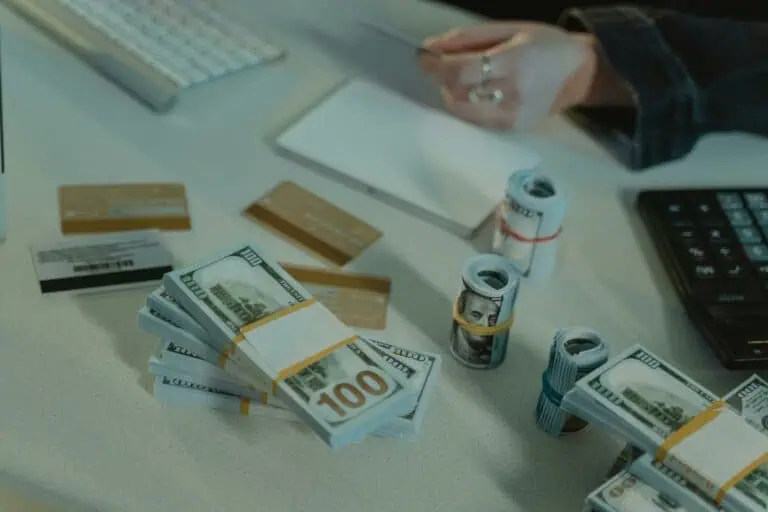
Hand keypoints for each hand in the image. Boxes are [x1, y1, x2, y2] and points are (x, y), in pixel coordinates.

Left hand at [419, 22, 596, 130]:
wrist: (580, 73)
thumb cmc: (545, 44)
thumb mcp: (510, 29)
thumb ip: (469, 38)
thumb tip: (431, 46)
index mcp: (514, 64)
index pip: (460, 73)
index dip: (435, 66)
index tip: (423, 55)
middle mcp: (512, 95)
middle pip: (457, 94)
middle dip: (443, 78)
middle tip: (447, 63)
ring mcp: (512, 117)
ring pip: (462, 111)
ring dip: (452, 92)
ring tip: (465, 77)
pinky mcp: (511, 129)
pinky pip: (475, 120)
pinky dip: (467, 104)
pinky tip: (478, 91)